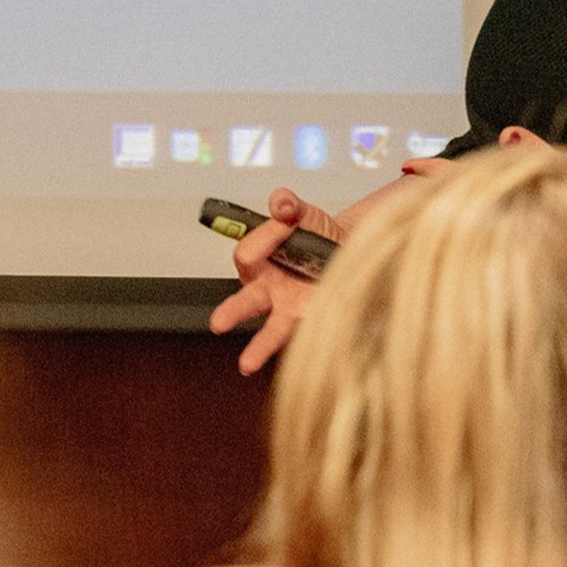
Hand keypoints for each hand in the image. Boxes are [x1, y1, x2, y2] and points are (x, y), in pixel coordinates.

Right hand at [207, 188, 345, 375]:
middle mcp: (267, 288)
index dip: (264, 236)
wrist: (348, 249)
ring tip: (246, 365)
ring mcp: (288, 307)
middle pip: (245, 301)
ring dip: (259, 347)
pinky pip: (305, 336)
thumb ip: (289, 205)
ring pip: (271, 329)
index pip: (248, 253)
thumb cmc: (317, 234)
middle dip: (231, 313)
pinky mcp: (310, 319)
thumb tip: (280, 202)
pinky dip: (306, 346)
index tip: (285, 219)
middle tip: (218, 323)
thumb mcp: (304, 213)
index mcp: (259, 260)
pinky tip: (305, 360)